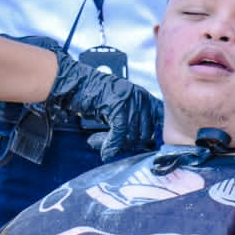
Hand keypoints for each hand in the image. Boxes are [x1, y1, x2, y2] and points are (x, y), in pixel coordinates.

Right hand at [12, 36, 161, 159]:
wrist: (76, 84)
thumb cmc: (96, 94)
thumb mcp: (121, 103)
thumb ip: (135, 117)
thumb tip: (146, 138)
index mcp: (144, 95)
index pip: (157, 121)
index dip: (150, 135)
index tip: (141, 144)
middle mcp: (139, 97)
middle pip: (146, 132)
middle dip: (131, 144)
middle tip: (117, 146)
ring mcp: (129, 101)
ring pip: (132, 135)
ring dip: (119, 146)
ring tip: (107, 145)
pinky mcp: (117, 107)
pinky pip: (119, 134)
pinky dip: (111, 146)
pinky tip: (104, 150)